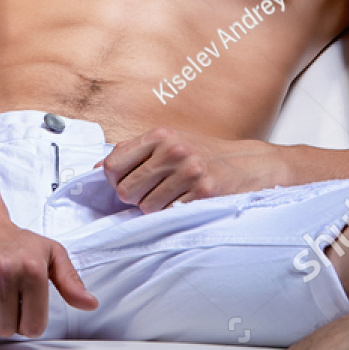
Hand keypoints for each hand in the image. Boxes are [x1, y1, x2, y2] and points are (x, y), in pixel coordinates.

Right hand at [0, 208, 97, 337]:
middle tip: (1, 299)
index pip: (33, 326)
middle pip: (6, 330)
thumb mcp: (49, 252)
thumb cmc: (12, 237)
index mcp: (33, 268)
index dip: (27, 322)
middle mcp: (5, 272)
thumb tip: (90, 304)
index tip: (22, 308)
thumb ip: (70, 280)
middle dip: (5, 320)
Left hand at [99, 127, 289, 211]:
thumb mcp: (170, 142)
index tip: (124, 184)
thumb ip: (135, 152)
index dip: (113, 181)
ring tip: (174, 196)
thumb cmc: (205, 154)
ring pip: (146, 207)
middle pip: (126, 190)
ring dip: (156, 208)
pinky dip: (174, 215)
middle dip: (135, 198)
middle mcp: (173, 150)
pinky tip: (187, 202)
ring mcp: (188, 171)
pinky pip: (169, 215)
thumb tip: (99, 170)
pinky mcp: (203, 192)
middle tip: (153, 193)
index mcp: (160, 135)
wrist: (249, 164)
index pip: (113, 164)